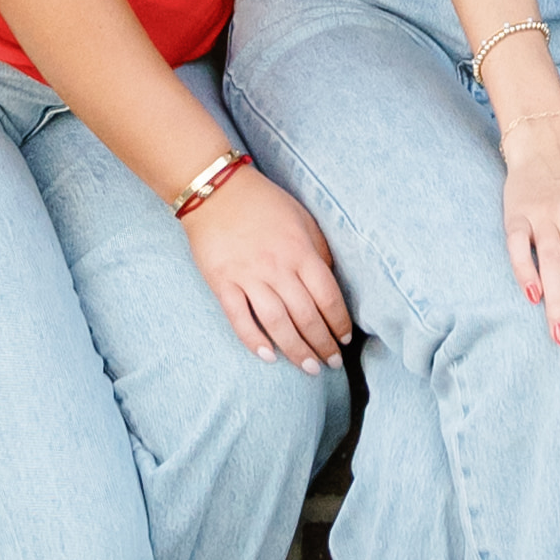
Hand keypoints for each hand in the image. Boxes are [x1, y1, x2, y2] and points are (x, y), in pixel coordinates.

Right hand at [185, 166, 352, 372]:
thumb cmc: (264, 203)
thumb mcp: (302, 218)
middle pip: (306, 316)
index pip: (328, 296)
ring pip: (277, 324)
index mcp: (301, 251)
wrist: (215, 190)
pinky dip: (254, 341)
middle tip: (331, 364)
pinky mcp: (222, 283)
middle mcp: (278, 267)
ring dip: (296, 350)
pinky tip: (269, 356)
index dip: (339, 322)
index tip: (344, 339)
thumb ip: (318, 250)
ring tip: (309, 369)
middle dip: (322, 345)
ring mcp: (248, 277)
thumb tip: (330, 281)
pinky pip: (240, 319)